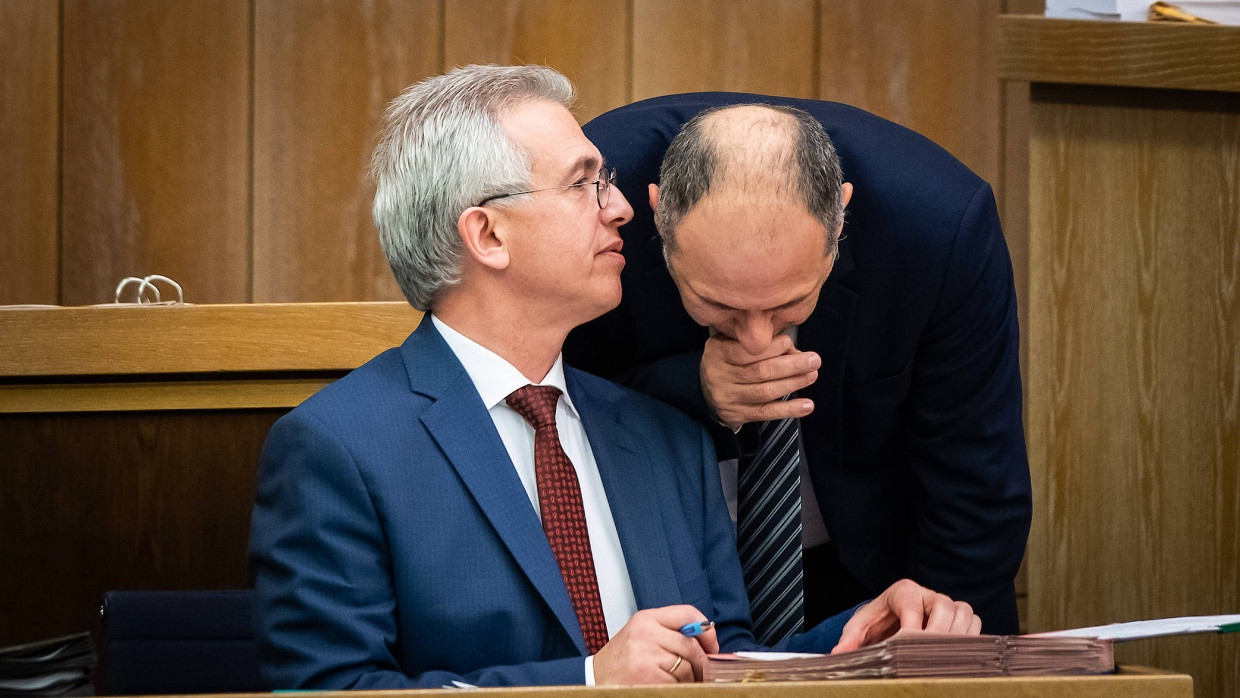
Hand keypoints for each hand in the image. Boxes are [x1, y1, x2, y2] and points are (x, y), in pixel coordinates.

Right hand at [593, 606, 719, 683]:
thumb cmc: (621, 659)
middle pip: (691, 645)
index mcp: (646, 618)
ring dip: (689, 677)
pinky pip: (678, 682)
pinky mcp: (649, 676)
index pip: (687, 613)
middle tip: (703, 671)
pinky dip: (677, 687)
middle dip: (702, 662)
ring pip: (687, 666)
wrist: (595, 679)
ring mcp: (647, 655)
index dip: (706, 630)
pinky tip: (666, 686)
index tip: (711, 645)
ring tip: (676, 679)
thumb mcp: (641, 634)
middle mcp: (646, 633)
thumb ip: (668, 631)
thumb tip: (705, 638)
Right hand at [700, 333, 819, 430]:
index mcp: (718, 352)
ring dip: (793, 383)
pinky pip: (766, 413)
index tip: (791, 343)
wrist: (706, 391)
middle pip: (760, 372)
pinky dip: (788, 409)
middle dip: (791, 366)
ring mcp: (728, 398)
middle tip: (814, 360)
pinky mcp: (737, 415)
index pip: (748, 350)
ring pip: (765, 392)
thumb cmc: (728, 361)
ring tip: (812, 375)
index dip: (773, 347)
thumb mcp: (732, 343)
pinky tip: (807, 405)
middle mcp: (720, 375)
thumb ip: (757, 343)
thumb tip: (792, 349)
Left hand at [830, 579, 981, 653]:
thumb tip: (839, 654)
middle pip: (944, 607)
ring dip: (956, 634)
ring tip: (942, 655)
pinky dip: (969, 636)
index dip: (911, 630)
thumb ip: (850, 639)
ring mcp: (945, 603)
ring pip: (962, 612)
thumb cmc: (877, 621)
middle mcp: (927, 594)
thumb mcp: (860, 627)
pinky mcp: (958, 615)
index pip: (912, 607)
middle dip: (937, 632)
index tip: (904, 649)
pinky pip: (974, 621)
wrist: (889, 618)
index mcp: (902, 591)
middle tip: (927, 656)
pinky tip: (956, 652)